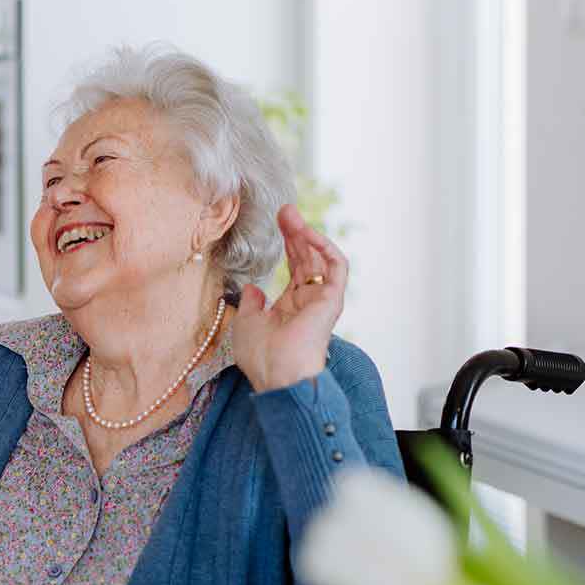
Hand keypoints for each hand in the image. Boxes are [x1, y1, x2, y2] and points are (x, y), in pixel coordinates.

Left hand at [235, 204, 346, 392]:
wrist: (277, 374)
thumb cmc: (260, 354)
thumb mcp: (247, 322)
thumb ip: (252, 302)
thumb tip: (254, 287)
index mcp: (291, 308)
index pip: (295, 268)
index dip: (288, 245)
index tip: (277, 223)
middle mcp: (309, 302)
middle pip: (307, 259)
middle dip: (296, 233)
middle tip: (285, 210)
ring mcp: (322, 301)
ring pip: (321, 259)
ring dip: (308, 235)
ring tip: (291, 215)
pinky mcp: (333, 301)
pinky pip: (337, 268)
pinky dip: (326, 248)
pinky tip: (309, 234)